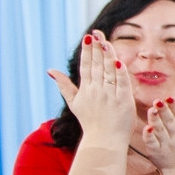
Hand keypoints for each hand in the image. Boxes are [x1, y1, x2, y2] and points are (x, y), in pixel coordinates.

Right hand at [48, 32, 136, 149]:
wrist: (104, 141)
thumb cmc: (90, 122)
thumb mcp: (74, 103)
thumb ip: (64, 86)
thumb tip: (50, 70)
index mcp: (85, 90)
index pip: (86, 66)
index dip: (87, 51)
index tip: (88, 37)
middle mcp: (96, 91)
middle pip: (96, 66)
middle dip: (96, 48)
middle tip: (97, 33)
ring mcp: (110, 96)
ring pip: (108, 71)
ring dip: (107, 55)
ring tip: (105, 41)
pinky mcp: (123, 101)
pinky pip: (122, 83)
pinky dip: (120, 72)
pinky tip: (118, 60)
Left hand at [141, 96, 174, 174]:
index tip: (169, 98)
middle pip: (170, 122)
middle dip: (164, 111)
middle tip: (157, 101)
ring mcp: (167, 145)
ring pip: (160, 130)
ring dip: (155, 120)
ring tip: (152, 110)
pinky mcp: (156, 152)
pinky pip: (152, 143)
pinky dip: (149, 136)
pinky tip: (147, 128)